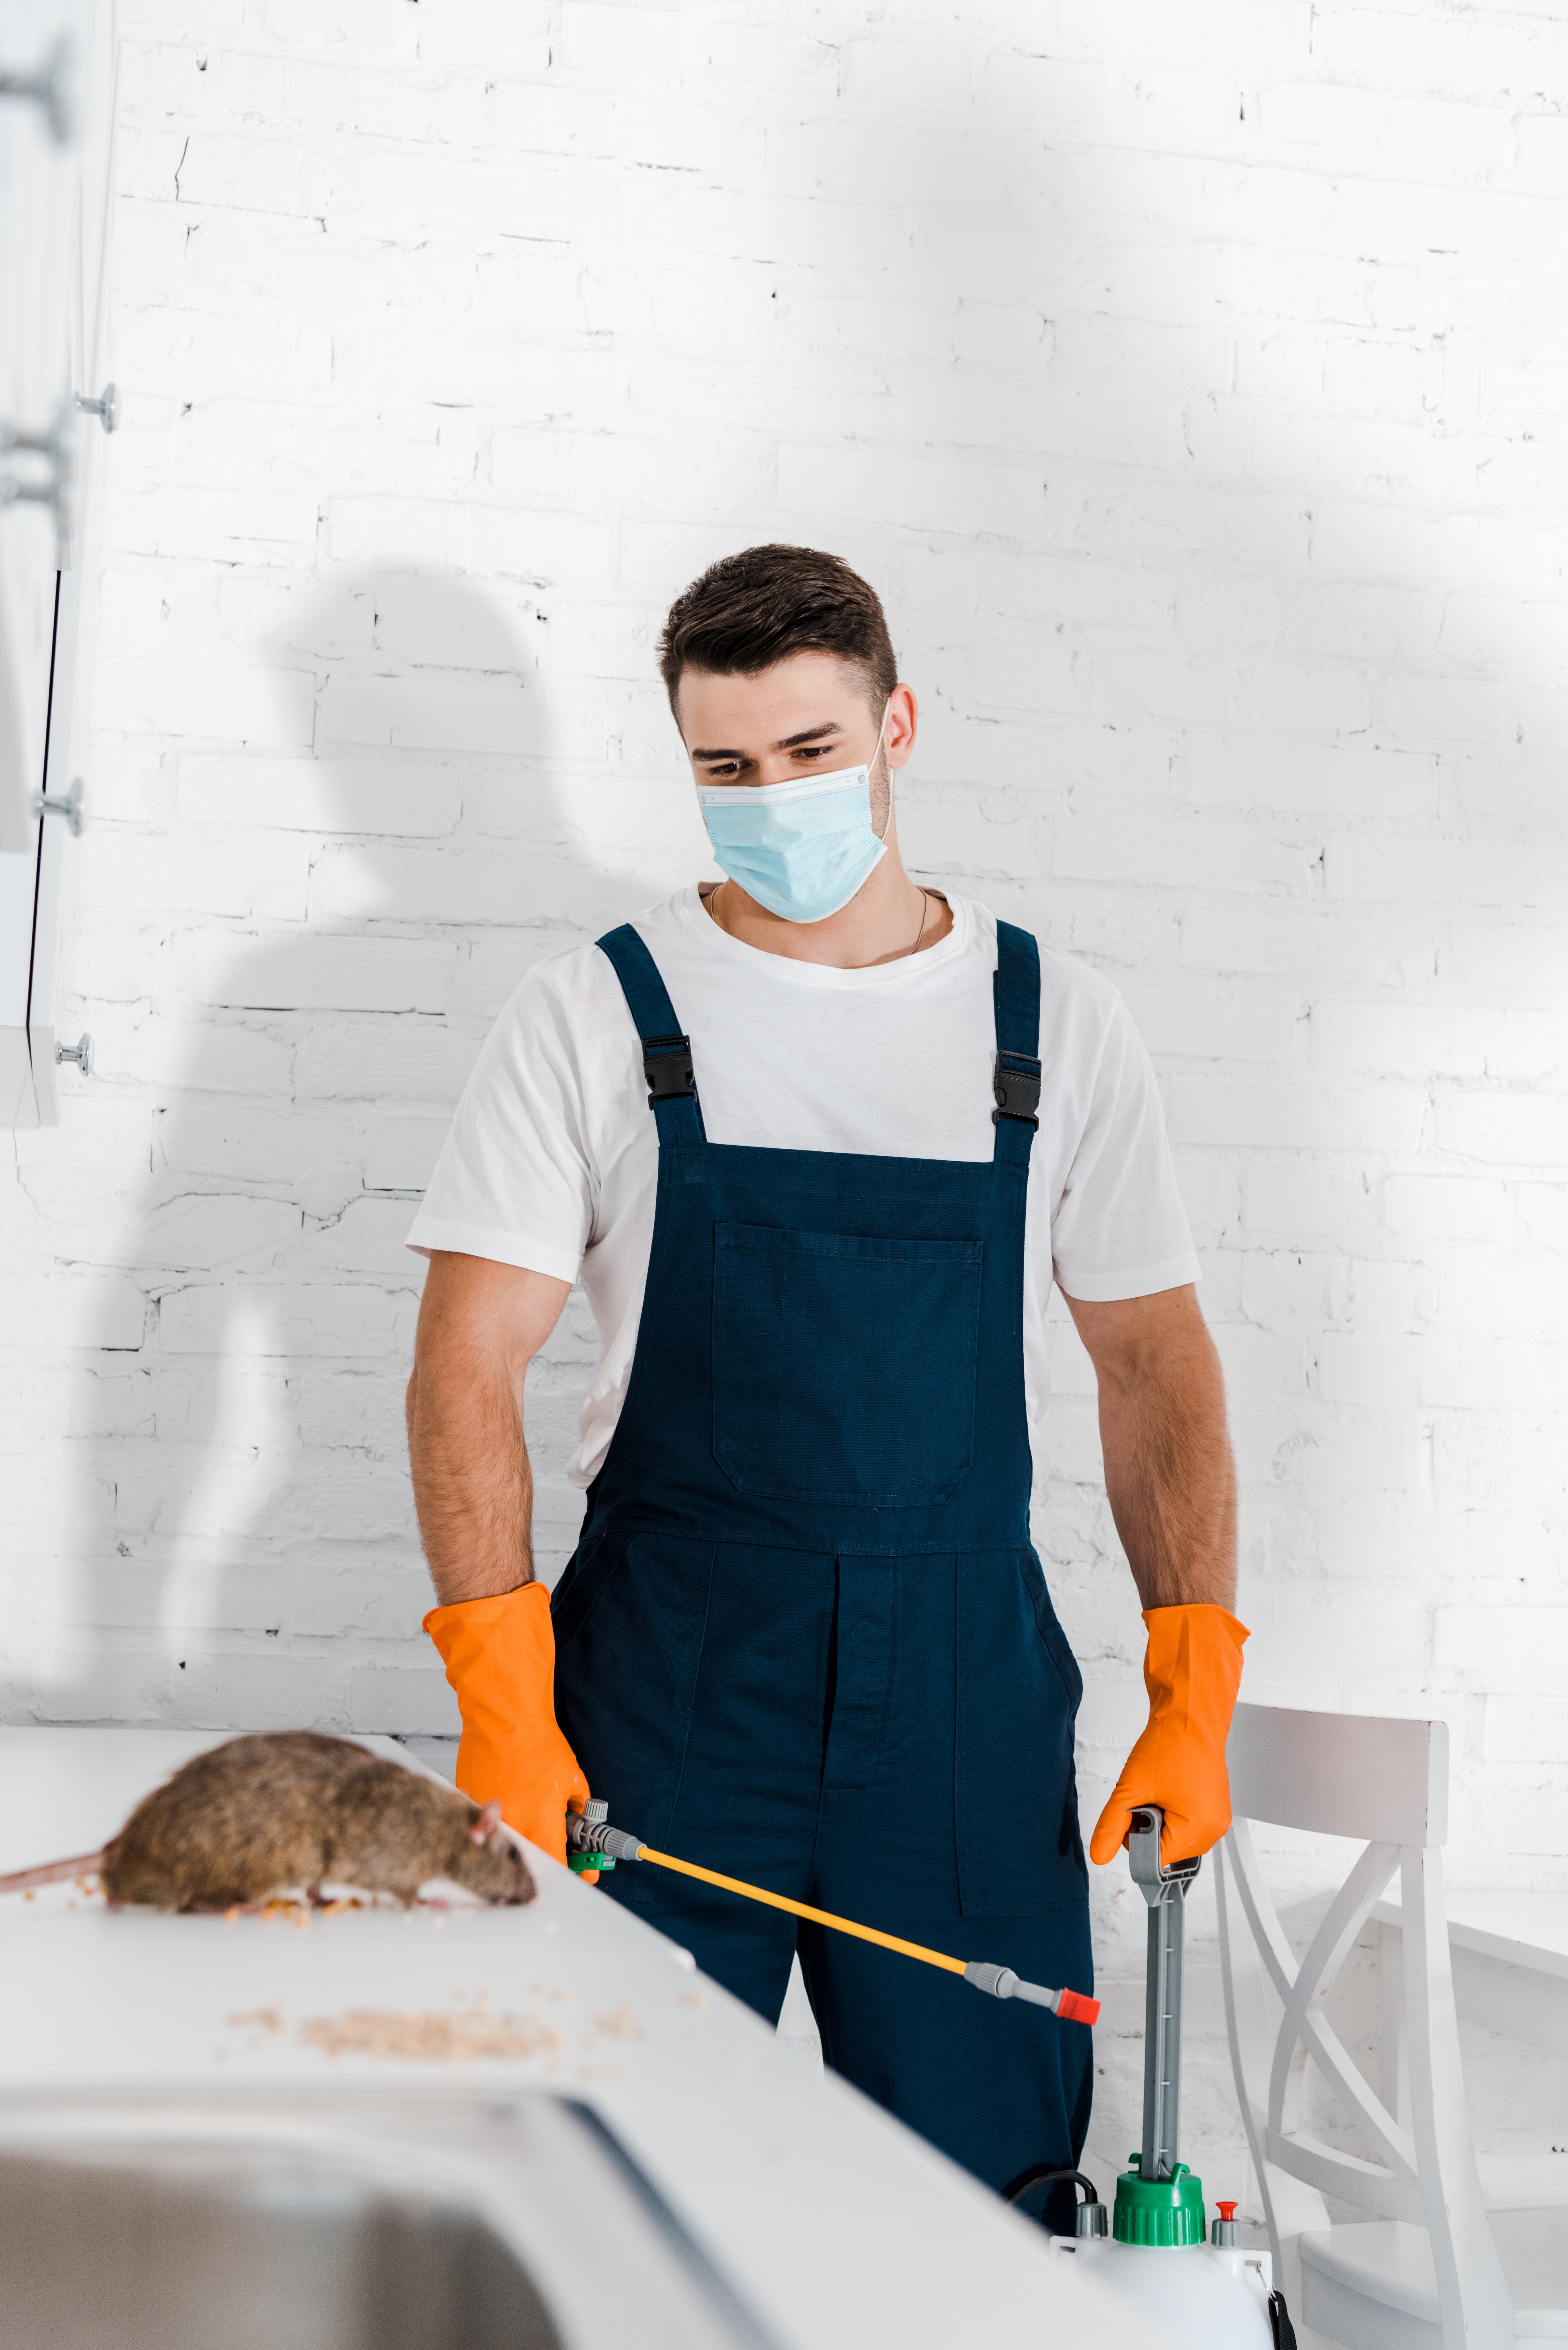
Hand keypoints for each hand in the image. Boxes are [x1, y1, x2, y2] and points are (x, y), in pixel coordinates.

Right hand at [425, 1581, 597, 1875]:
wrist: (504, 1715)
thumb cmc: (536, 1741)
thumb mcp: (572, 1776)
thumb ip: (578, 1807)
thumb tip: (583, 1827)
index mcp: (541, 1817)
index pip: (558, 1862)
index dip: (575, 1871)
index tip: (586, 1873)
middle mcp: (513, 1822)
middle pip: (530, 1863)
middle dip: (548, 1861)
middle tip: (561, 1853)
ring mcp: (488, 1816)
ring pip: (504, 1849)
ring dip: (521, 1846)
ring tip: (532, 1828)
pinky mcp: (470, 1807)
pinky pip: (484, 1828)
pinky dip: (496, 1827)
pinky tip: (508, 1811)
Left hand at [1089, 1604, 1247, 1867]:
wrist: (1191, 1715)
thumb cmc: (1171, 1743)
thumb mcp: (1131, 1787)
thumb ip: (1112, 1825)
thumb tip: (1098, 1856)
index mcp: (1199, 1829)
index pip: (1156, 1860)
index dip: (1135, 1838)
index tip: (1132, 1811)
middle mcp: (1214, 1830)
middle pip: (1166, 1852)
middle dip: (1148, 1828)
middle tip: (1148, 1794)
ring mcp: (1217, 1820)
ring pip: (1174, 1839)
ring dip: (1159, 1820)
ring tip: (1161, 1789)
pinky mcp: (1214, 1810)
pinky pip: (1185, 1825)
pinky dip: (1170, 1812)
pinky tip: (1169, 1789)